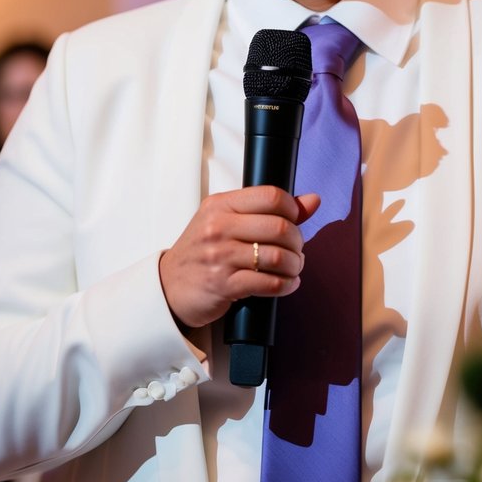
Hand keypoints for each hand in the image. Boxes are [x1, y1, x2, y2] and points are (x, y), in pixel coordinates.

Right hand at [158, 186, 320, 330]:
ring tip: (293, 268)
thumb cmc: (201, 250)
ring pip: (277, 257)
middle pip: (279, 227)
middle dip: (297, 241)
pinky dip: (285, 284)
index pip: (270, 196)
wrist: (168, 286)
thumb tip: (313, 200)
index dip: (293, 208)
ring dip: (294, 265)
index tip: (296, 221)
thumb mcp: (226, 220)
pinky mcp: (223, 285)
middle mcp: (219, 227)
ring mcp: (220, 256)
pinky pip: (268, 283)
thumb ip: (268, 209)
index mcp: (220, 205)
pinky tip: (287, 283)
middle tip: (296, 249)